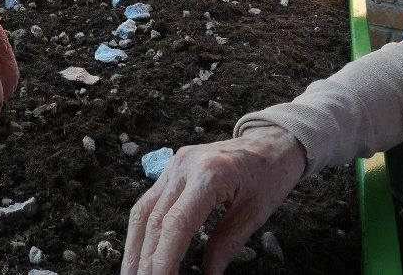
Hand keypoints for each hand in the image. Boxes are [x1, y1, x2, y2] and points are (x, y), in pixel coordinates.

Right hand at [121, 126, 305, 274]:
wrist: (270, 140)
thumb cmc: (270, 175)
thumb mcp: (256, 213)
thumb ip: (227, 244)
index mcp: (209, 175)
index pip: (176, 224)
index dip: (163, 258)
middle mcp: (184, 167)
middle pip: (154, 220)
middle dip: (145, 259)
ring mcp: (173, 165)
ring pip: (142, 211)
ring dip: (134, 246)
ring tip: (131, 274)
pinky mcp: (171, 169)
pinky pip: (148, 202)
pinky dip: (141, 230)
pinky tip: (139, 250)